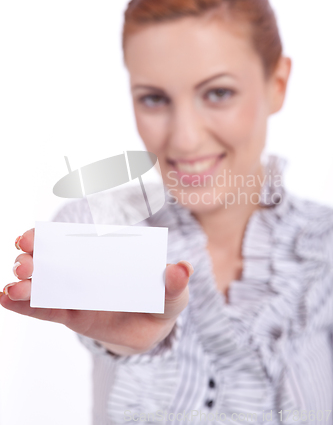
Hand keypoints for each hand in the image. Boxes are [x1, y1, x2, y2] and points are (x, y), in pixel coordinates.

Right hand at [0, 229, 192, 354]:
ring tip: (12, 288)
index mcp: (105, 255)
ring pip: (45, 285)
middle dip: (34, 260)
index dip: (51, 238)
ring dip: (26, 284)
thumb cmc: (161, 301)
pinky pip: (45, 310)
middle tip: (24, 264)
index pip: (75, 242)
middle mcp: (85, 269)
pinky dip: (26, 305)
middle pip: (53, 261)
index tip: (32, 238)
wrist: (151, 330)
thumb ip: (174, 283)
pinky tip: (6, 298)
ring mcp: (75, 292)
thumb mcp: (172, 293)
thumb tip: (182, 268)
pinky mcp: (70, 315)